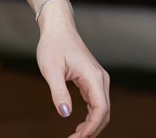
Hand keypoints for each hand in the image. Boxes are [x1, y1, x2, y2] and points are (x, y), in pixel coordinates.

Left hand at [35, 8, 110, 135]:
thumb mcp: (51, 69)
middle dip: (92, 130)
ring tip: (76, 136)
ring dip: (92, 125)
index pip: (101, 109)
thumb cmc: (53, 45)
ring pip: (102, 109)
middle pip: (104, 112)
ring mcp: (98, 80)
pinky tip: (81, 125)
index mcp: (94, 77)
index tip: (78, 137)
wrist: (58, 28)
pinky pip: (96, 103)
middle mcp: (101, 79)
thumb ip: (58, 91)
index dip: (92, 127)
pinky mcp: (93, 80)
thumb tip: (65, 113)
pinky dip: (91, 116)